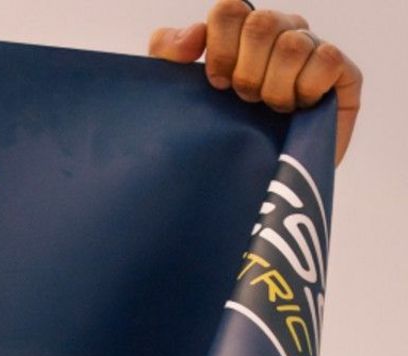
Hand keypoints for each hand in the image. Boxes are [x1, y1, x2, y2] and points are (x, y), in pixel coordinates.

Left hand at [148, 1, 362, 163]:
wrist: (253, 183)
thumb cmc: (219, 134)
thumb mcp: (178, 95)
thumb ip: (168, 54)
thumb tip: (194, 32)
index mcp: (242, 32)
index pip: (231, 9)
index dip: (221, 48)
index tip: (217, 84)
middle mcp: (280, 33)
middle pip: (262, 22)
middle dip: (246, 71)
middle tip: (245, 100)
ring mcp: (313, 50)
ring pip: (293, 43)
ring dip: (274, 86)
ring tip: (272, 109)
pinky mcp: (343, 72)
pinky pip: (327, 59)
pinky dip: (307, 88)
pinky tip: (299, 108)